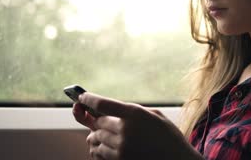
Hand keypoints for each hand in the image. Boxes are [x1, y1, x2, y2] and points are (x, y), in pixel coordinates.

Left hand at [72, 92, 201, 159]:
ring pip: (95, 138)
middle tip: (99, 120)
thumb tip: (112, 112)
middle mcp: (126, 130)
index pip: (103, 104)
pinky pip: (98, 153)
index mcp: (135, 114)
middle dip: (98, 121)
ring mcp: (121, 148)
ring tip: (102, 135)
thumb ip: (133, 112)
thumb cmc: (169, 137)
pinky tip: (102, 147)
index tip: (81, 97)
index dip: (89, 99)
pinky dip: (97, 149)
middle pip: (98, 123)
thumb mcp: (156, 116)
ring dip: (96, 136)